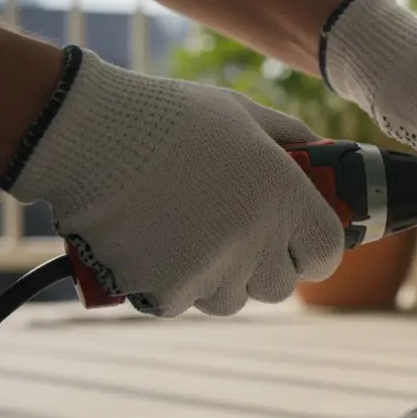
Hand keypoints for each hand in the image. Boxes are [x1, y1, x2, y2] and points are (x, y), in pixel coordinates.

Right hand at [2, 47, 345, 317]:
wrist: (89, 133)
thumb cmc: (169, 117)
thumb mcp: (243, 114)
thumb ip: (292, 138)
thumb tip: (323, 154)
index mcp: (285, 197)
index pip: (327, 253)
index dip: (314, 251)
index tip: (298, 245)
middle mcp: (256, 241)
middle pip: (279, 285)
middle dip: (263, 267)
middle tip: (235, 237)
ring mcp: (212, 271)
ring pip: (230, 299)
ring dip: (217, 279)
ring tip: (187, 235)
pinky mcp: (167, 291)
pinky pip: (182, 302)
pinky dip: (170, 284)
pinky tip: (153, 245)